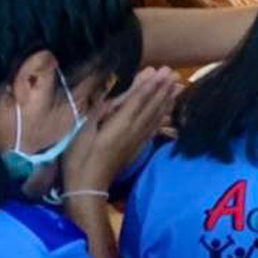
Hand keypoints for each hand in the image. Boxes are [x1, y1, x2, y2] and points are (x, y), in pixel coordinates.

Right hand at [61, 67, 180, 197]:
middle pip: (152, 105)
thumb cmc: (80, 156)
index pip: (139, 99)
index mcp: (121, 123)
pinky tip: (167, 111)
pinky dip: (162, 117)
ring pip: (156, 116)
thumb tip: (119, 96)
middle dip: (163, 88)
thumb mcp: (86, 129)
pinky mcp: (137, 148)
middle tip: (175, 73)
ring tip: (178, 86)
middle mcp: (134, 130)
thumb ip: (104, 111)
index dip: (152, 84)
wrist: (87, 186)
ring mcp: (138, 140)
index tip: (163, 71)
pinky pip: (154, 129)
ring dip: (167, 100)